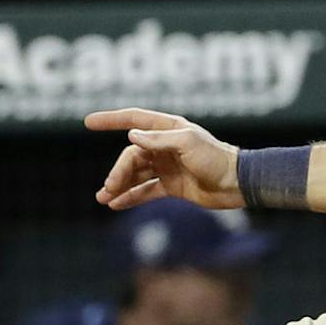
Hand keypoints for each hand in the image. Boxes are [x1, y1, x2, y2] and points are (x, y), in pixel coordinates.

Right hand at [87, 108, 242, 210]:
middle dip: (118, 171)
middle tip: (108, 189)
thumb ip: (159, 140)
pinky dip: (131, 197)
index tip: (88, 121)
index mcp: (169, 129)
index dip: (111, 120)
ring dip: (119, 185)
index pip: (134, 120)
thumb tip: (131, 135)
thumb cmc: (216, 158)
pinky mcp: (172, 186)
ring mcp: (167, 166)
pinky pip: (145, 190)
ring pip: (136, 174)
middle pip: (132, 155)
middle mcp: (165, 146)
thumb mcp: (188, 143)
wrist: (237, 184)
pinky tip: (116, 205)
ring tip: (104, 199)